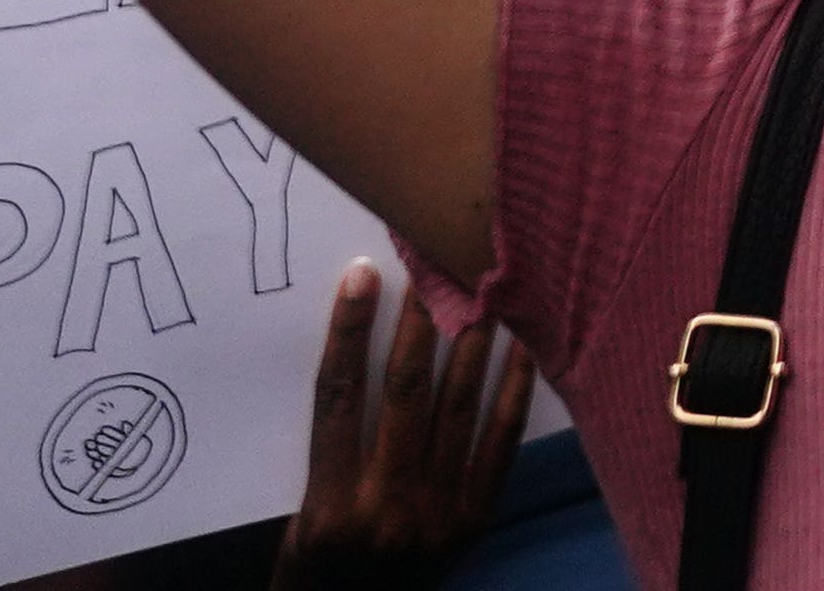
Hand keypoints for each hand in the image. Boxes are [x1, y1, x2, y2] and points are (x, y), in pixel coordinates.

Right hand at [275, 264, 533, 589]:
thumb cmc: (319, 560)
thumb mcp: (304, 510)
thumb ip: (332, 443)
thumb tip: (359, 345)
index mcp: (328, 503)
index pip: (337, 397)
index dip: (348, 331)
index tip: (362, 274)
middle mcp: (384, 509)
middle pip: (405, 391)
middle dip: (419, 321)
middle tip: (433, 262)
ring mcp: (435, 517)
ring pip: (457, 408)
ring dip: (471, 341)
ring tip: (480, 285)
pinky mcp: (474, 522)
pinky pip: (498, 443)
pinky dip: (511, 390)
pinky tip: (519, 346)